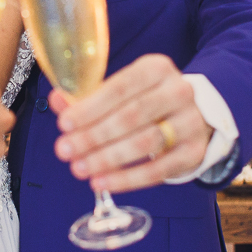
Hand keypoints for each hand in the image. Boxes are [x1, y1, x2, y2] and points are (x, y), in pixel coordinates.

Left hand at [51, 54, 212, 193]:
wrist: (195, 116)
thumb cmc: (146, 101)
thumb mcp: (121, 92)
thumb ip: (88, 96)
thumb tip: (56, 100)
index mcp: (156, 68)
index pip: (120, 88)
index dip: (90, 107)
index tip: (63, 125)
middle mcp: (179, 91)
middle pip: (131, 116)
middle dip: (94, 135)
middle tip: (65, 150)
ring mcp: (191, 122)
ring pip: (145, 143)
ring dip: (108, 158)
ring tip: (79, 168)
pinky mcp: (195, 152)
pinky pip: (159, 169)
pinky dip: (128, 179)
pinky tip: (103, 182)